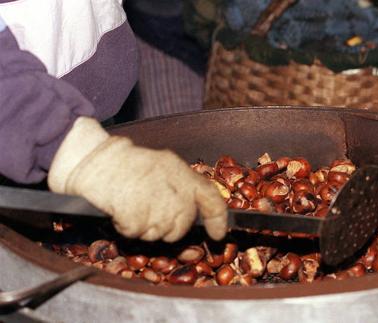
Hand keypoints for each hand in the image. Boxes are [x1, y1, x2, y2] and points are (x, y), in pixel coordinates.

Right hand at [48, 117, 226, 241]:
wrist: (94, 159)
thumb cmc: (126, 163)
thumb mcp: (162, 164)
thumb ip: (180, 185)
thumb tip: (191, 210)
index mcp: (182, 173)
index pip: (211, 198)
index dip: (218, 219)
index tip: (218, 234)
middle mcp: (174, 189)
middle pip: (182, 226)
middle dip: (167, 227)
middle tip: (148, 211)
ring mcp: (156, 204)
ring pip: (158, 234)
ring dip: (144, 227)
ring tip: (131, 203)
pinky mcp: (136, 215)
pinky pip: (135, 233)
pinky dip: (125, 226)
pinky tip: (119, 208)